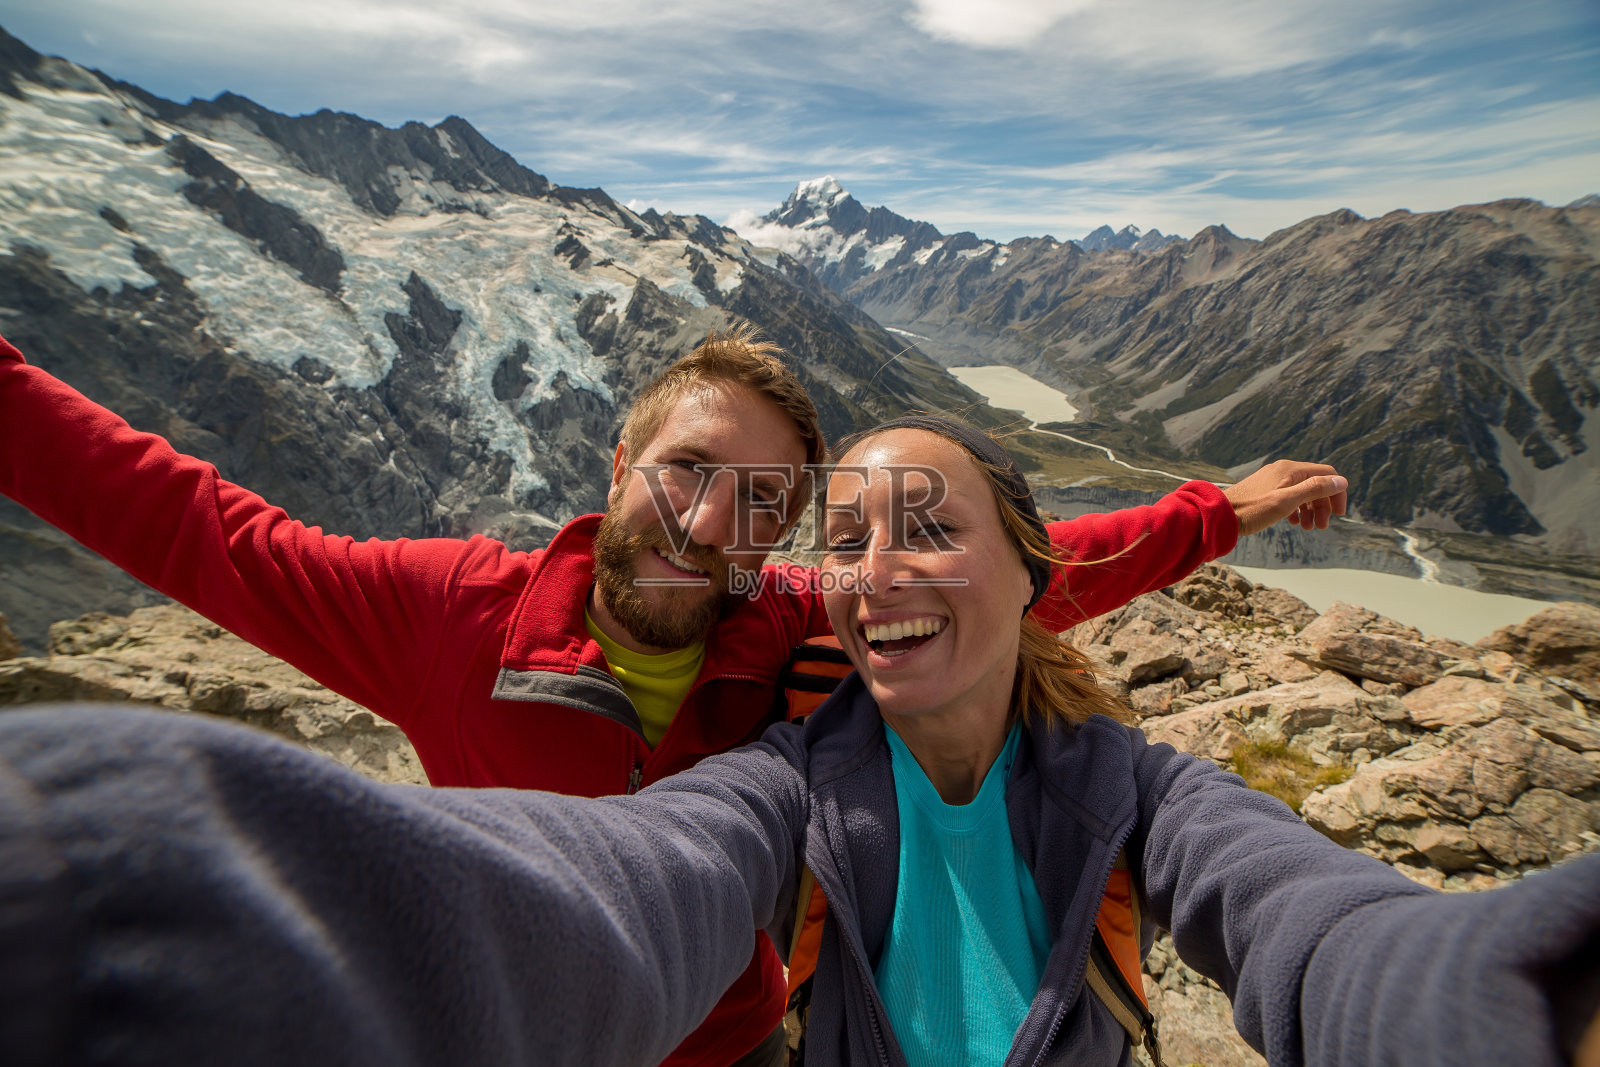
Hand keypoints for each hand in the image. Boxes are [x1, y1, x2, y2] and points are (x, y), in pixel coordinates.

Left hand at [1222, 460, 1347, 536]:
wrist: (1218, 515)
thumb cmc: (1251, 510)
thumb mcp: (1286, 502)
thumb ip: (1314, 490)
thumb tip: (1341, 481)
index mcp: (1290, 469)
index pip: (1327, 475)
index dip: (1337, 493)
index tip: (1339, 515)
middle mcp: (1283, 470)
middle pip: (1315, 484)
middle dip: (1323, 505)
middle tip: (1322, 527)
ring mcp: (1273, 479)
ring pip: (1302, 491)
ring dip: (1311, 509)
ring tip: (1308, 528)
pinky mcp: (1265, 490)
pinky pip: (1289, 496)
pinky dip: (1297, 509)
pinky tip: (1295, 522)